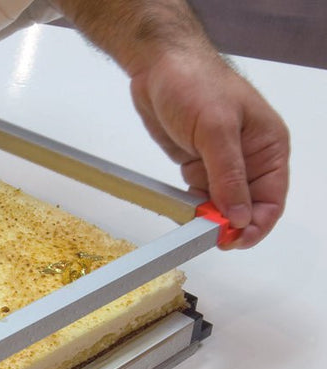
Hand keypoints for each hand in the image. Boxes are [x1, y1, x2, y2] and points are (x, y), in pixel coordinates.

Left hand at [128, 50, 289, 247]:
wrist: (158, 66)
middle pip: (247, 207)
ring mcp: (222, 162)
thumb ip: (228, 175)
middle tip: (209, 237)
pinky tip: (184, 211)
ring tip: (195, 224)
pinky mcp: (198, 163)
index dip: (256, 225)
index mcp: (268, 147)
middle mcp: (249, 157)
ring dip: (210, 217)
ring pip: (222, 204)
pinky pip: (199, 194)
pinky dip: (192, 205)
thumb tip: (239, 214)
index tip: (234, 239)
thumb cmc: (195, 82)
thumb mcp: (216, 130)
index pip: (272, 200)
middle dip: (231, 225)